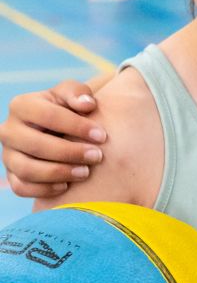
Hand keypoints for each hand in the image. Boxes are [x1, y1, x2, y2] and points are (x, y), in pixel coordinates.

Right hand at [0, 82, 106, 198]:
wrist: (60, 131)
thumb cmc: (69, 109)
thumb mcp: (73, 94)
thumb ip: (79, 93)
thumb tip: (87, 104)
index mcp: (22, 105)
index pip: (47, 115)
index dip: (76, 126)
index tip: (102, 136)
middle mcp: (9, 130)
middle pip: (36, 145)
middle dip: (70, 152)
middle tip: (97, 156)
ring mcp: (8, 154)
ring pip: (26, 169)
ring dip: (59, 173)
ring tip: (85, 172)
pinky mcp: (12, 175)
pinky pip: (21, 187)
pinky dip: (44, 189)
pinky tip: (66, 186)